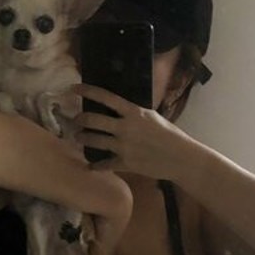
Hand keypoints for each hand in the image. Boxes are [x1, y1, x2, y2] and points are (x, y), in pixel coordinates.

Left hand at [67, 83, 190, 178]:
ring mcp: (123, 146)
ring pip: (94, 141)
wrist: (180, 158)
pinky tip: (90, 166)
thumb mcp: (152, 117)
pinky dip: (95, 166)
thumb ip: (135, 114)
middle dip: (80, 119)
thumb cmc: (170, 135)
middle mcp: (125, 128)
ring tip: (77, 138)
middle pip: (94, 120)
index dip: (88, 91)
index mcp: (133, 112)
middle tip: (74, 120)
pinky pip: (104, 164)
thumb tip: (122, 110)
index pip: (106, 98)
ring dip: (82, 138)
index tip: (74, 88)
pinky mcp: (125, 163)